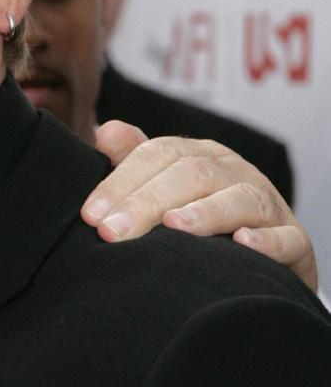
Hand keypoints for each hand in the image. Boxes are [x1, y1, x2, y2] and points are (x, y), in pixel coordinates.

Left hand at [83, 120, 317, 290]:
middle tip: (112, 233)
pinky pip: (286, 238)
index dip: (120, 181)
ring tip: (172, 227)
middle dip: (146, 202)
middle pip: (190, 175)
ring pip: (238, 199)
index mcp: (198, 155)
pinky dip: (266, 241)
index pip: (156, 155)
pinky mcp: (294, 241)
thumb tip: (103, 131)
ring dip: (204, 213)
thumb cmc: (202, 213)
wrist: (266, 254)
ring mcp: (267, 204)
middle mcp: (233, 171)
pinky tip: (242, 243)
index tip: (91, 214)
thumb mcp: (167, 183)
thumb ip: (134, 159)